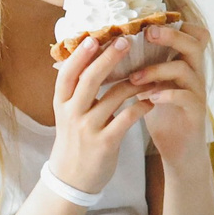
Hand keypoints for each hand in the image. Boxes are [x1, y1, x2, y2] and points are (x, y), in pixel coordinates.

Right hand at [47, 35, 151, 195]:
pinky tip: (152, 102)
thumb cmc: (75, 139)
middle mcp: (72, 114)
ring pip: (113, 97)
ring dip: (134, 82)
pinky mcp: (105, 143)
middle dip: (108, 58)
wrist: (72, 179)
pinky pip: (127, 118)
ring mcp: (88, 129)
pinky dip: (141, 107)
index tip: (94, 36)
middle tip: (125, 40)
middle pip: (89, 80)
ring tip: (151, 71)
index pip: (67, 74)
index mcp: (61, 103)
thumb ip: (77, 90)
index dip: (79, 55)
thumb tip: (90, 55)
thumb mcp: (68, 113)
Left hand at [127, 19, 213, 165]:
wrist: (178, 148)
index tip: (148, 22)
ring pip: (186, 69)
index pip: (192, 33)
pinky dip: (167, 95)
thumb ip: (141, 65)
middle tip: (147, 34)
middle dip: (170, 36)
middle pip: (194, 43)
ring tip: (134, 77)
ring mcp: (197, 92)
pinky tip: (149, 98)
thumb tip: (108, 47)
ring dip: (158, 70)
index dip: (176, 25)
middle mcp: (195, 74)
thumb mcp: (151, 84)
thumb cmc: (161, 113)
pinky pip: (186, 97)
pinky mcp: (196, 112)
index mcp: (184, 63)